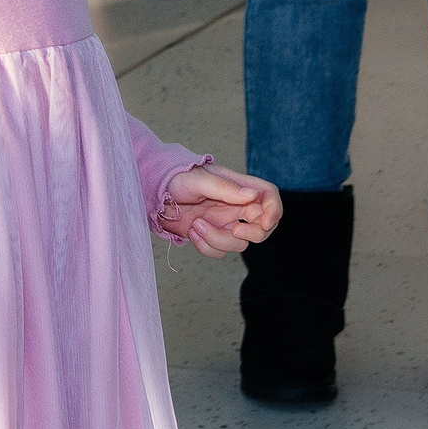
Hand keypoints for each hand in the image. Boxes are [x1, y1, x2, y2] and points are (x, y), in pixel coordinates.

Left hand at [158, 164, 282, 257]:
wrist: (153, 192)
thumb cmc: (175, 177)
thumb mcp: (199, 180)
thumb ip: (225, 188)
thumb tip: (252, 194)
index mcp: (238, 187)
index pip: (268, 195)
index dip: (274, 210)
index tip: (264, 223)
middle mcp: (235, 206)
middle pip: (262, 226)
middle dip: (253, 234)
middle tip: (234, 231)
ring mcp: (224, 222)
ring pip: (239, 243)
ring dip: (219, 239)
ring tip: (196, 225)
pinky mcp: (211, 235)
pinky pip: (219, 251)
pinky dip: (206, 247)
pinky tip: (191, 232)